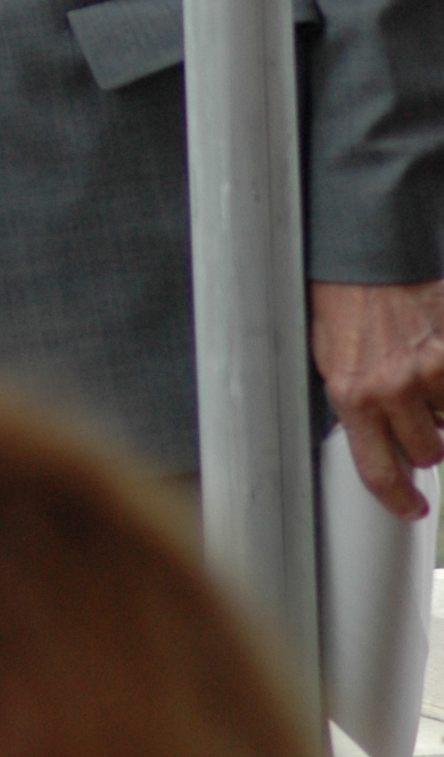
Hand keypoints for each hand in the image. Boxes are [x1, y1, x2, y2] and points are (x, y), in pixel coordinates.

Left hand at [311, 277, 443, 517]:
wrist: (364, 254)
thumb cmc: (341, 303)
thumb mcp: (329, 359)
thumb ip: (354, 406)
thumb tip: (375, 446)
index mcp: (350, 395)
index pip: (379, 472)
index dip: (400, 499)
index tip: (412, 508)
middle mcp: (389, 387)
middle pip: (425, 451)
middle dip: (422, 436)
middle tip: (412, 410)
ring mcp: (425, 370)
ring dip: (438, 406)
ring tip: (418, 371)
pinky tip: (434, 359)